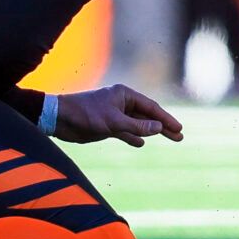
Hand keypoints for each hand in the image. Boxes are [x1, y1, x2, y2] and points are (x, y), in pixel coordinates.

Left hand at [51, 84, 183, 146]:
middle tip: (180, 136)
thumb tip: (158, 128)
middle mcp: (122, 103)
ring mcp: (115, 115)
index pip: (151, 107)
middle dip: (164, 126)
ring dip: (152, 132)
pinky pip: (125, 132)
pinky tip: (142, 143)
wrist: (59, 119)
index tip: (178, 128)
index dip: (166, 119)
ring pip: (138, 124)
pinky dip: (134, 137)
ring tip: (170, 138)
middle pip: (148, 115)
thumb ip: (136, 126)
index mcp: (124, 95)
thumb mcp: (113, 122)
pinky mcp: (106, 126)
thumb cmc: (85, 114)